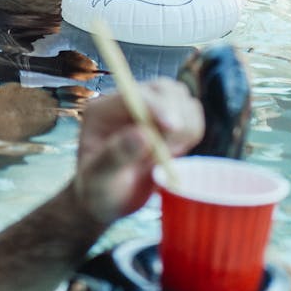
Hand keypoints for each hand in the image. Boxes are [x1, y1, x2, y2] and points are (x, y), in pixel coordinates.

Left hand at [74, 78, 203, 224]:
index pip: (136, 94)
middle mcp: (128, 103)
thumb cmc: (98, 190)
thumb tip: (143, 135)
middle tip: (168, 152)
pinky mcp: (168, 122)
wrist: (108, 200)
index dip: (158, 106)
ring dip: (185, 129)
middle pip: (165, 89)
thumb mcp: (98, 179)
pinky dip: (192, 134)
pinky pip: (193, 117)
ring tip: (165, 157)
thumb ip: (116, 156)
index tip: (172, 127)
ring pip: (184, 100)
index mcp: (104, 110)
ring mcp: (150, 110)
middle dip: (176, 118)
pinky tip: (174, 155)